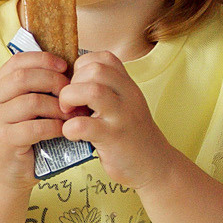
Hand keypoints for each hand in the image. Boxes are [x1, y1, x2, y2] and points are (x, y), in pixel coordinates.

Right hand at [0, 51, 68, 187]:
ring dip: (58, 106)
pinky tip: (64, 130)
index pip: (16, 62)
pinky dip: (55, 126)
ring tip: (72, 114)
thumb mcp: (22, 111)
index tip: (64, 66)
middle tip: (71, 92)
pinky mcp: (4, 140)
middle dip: (53, 81)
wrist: (5, 176)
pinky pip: (36, 127)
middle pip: (23, 78)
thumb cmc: (21, 140)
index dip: (42, 59)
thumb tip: (65, 69)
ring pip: (32, 102)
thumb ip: (33, 91)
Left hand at [59, 52, 185, 190]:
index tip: (77, 86)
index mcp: (127, 85)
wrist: (155, 165)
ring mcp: (122, 116)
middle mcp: (127, 96)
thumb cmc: (130, 134)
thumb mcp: (123, 104)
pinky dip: (70, 128)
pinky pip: (85, 125)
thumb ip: (105, 89)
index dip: (81, 67)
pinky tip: (73, 134)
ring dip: (70, 99)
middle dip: (73, 82)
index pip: (102, 58)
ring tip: (68, 113)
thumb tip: (67, 80)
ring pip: (92, 90)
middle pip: (96, 69)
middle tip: (69, 102)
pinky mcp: (114, 139)